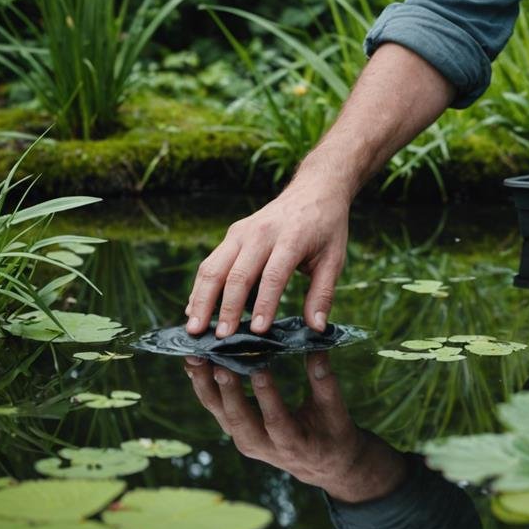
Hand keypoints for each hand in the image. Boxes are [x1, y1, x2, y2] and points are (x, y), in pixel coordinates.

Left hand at [184, 352, 406, 502]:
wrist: (322, 464)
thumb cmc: (332, 432)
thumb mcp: (335, 410)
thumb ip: (324, 380)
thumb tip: (318, 343)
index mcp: (292, 443)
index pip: (276, 420)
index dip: (266, 396)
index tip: (259, 369)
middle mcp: (263, 447)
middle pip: (238, 420)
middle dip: (226, 390)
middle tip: (216, 360)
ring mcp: (246, 441)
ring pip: (220, 414)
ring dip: (206, 386)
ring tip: (196, 357)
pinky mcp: (236, 432)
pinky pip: (216, 409)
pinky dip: (204, 387)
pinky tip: (194, 364)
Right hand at [185, 177, 349, 337]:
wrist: (314, 189)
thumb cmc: (326, 228)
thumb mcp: (334, 259)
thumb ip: (323, 293)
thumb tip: (317, 327)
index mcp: (291, 238)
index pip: (274, 275)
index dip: (265, 304)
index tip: (258, 330)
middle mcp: (261, 233)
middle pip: (236, 273)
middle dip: (226, 308)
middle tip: (220, 338)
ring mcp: (241, 232)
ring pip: (214, 267)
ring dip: (202, 299)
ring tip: (195, 328)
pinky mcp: (232, 235)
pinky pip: (211, 263)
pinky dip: (200, 288)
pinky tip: (194, 309)